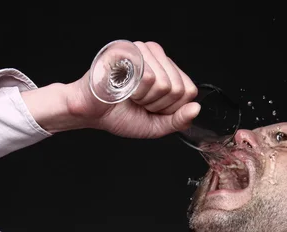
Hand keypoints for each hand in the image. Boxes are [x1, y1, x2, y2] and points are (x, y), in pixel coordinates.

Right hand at [65, 41, 199, 138]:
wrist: (90, 112)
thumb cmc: (119, 116)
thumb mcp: (155, 125)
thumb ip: (178, 120)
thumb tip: (197, 108)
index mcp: (166, 70)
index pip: (189, 90)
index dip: (171, 108)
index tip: (152, 109)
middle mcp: (156, 56)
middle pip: (178, 88)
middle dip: (157, 105)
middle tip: (139, 102)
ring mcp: (142, 51)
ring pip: (165, 83)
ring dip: (145, 99)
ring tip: (130, 95)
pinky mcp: (129, 51)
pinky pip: (148, 77)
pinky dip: (136, 92)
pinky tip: (124, 89)